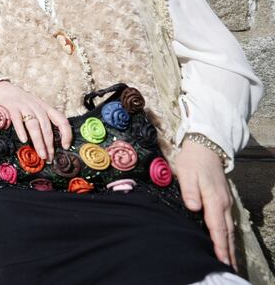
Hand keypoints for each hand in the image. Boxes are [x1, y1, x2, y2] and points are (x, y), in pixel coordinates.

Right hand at [0, 81, 71, 160]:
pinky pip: (18, 120)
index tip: (65, 146)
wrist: (5, 90)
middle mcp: (37, 107)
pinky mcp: (12, 109)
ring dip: (39, 141)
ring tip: (41, 154)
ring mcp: (24, 107)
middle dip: (49, 144)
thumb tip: (50, 145)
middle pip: (46, 126)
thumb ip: (43, 123)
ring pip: (34, 125)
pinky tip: (23, 140)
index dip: (66, 133)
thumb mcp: (37, 109)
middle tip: (50, 158)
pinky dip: (21, 130)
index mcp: (46, 108)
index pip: (61, 120)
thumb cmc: (23, 105)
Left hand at [175, 139, 234, 268]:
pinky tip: (225, 241)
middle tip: (228, 268)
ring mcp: (225, 201)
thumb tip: (193, 207)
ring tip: (229, 261)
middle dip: (227, 251)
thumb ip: (189, 191)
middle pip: (226, 231)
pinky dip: (228, 234)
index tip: (221, 259)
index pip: (217, 227)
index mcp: (214, 199)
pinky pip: (227, 221)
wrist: (206, 147)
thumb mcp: (186, 173)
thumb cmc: (193, 161)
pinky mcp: (224, 199)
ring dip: (229, 244)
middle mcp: (223, 203)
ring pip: (228, 228)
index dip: (218, 244)